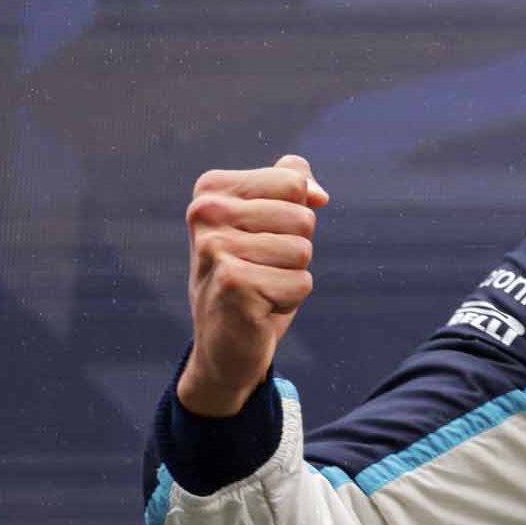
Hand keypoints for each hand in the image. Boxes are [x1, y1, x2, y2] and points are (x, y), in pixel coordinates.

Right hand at [176, 155, 329, 417]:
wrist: (223, 342)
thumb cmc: (252, 274)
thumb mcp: (269, 222)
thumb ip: (291, 186)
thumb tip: (319, 194)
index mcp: (212, 189)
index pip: (293, 182)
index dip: (294, 216)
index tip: (262, 238)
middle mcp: (206, 213)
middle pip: (303, 218)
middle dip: (296, 249)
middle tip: (261, 269)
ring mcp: (215, 248)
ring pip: (303, 250)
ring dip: (291, 275)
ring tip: (260, 287)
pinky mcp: (233, 283)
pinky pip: (300, 282)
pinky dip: (289, 299)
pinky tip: (259, 307)